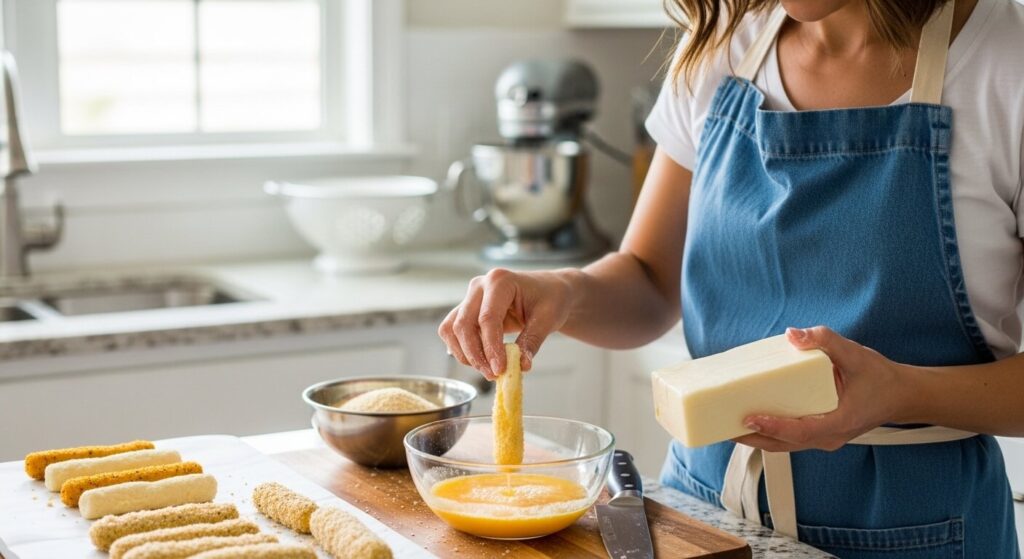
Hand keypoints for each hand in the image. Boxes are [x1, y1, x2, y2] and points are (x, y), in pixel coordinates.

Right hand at [438, 268, 572, 378]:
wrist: (548, 291)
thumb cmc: (550, 298)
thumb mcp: (548, 319)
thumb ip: (532, 342)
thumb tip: (521, 366)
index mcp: (500, 281)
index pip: (488, 318)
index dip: (491, 347)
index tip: (500, 369)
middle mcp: (480, 286)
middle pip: (464, 324)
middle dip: (476, 355)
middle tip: (494, 375)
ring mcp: (471, 297)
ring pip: (452, 329)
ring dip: (466, 354)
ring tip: (488, 370)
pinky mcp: (467, 310)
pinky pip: (453, 332)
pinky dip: (462, 349)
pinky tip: (480, 361)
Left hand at [733, 326, 907, 451]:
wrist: (900, 395)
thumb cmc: (879, 377)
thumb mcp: (855, 353)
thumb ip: (825, 341)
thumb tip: (793, 335)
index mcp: (838, 422)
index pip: (801, 431)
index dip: (775, 426)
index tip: (750, 418)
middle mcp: (828, 437)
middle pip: (783, 444)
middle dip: (752, 437)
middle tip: (722, 426)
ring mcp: (823, 438)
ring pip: (783, 445)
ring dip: (755, 437)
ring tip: (726, 425)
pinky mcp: (818, 433)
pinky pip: (788, 438)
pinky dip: (768, 432)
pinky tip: (748, 419)